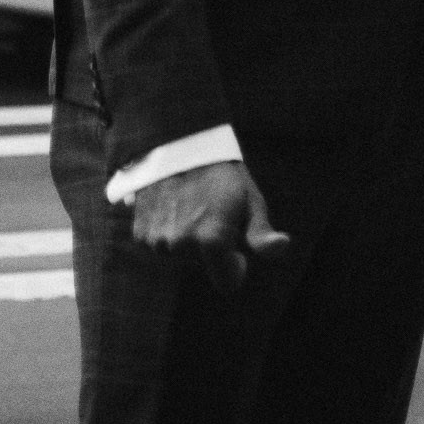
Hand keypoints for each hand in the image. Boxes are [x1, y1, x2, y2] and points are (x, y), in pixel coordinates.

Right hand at [128, 161, 290, 293]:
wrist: (177, 139)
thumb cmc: (221, 172)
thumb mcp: (249, 198)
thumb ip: (262, 234)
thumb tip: (284, 247)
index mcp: (212, 239)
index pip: (228, 283)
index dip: (235, 265)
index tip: (235, 241)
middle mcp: (182, 244)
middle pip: (203, 266)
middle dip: (209, 247)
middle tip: (210, 210)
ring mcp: (157, 239)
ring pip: (180, 256)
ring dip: (186, 239)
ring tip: (190, 204)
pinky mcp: (139, 233)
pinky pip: (159, 247)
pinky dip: (166, 232)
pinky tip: (172, 205)